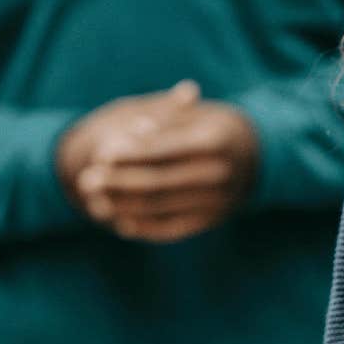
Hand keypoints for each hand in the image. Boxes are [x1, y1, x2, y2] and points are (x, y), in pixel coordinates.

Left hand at [57, 82, 259, 242]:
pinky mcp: (213, 220)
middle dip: (118, 182)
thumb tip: (132, 131)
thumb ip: (164, 120)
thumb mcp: (195, 114)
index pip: (163, 149)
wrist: (257, 155)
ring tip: (95, 200)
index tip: (100, 153)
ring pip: (161, 208)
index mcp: (214, 140)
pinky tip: (121, 220)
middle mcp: (220, 173)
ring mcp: (219, 201)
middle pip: (158, 182)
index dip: (129, 153)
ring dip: (123, 206)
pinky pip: (173, 229)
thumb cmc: (214, 126)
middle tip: (86, 179)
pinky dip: (145, 227)